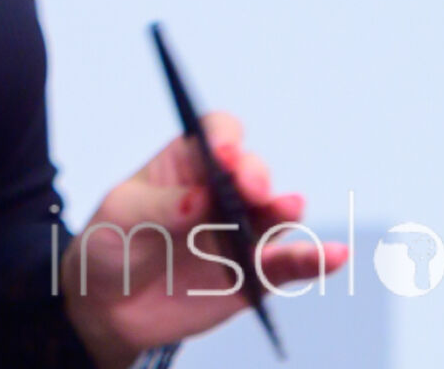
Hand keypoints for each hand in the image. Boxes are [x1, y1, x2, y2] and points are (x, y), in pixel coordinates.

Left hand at [59, 113, 348, 367]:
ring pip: (275, 215)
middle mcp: (221, 192)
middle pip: (251, 171)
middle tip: (248, 188)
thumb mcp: (121, 217)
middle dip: (254, 174)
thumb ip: (159, 208)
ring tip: (287, 208)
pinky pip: (288, 265)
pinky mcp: (252, 274)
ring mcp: (240, 232)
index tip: (224, 154)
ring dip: (284, 209)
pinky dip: (313, 261)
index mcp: (186, 164)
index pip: (216, 137)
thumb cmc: (111, 244)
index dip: (225, 139)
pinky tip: (333, 257)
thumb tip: (198, 200)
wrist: (109, 306)